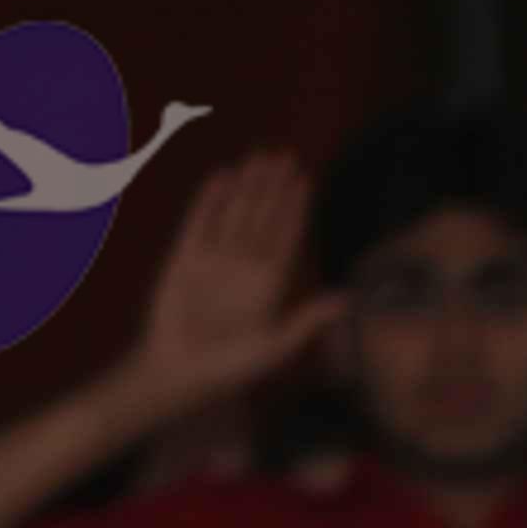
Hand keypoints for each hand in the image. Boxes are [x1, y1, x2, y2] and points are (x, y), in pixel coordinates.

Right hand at [125, 150, 335, 416]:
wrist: (180, 372)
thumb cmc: (229, 368)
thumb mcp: (276, 347)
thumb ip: (307, 320)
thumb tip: (346, 298)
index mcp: (269, 287)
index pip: (286, 239)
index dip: (295, 210)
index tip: (305, 181)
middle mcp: (244, 268)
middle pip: (262, 219)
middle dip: (272, 188)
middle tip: (283, 155)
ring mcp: (214, 261)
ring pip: (234, 214)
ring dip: (246, 187)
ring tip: (257, 158)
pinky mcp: (184, 259)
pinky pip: (198, 224)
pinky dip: (209, 202)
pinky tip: (221, 177)